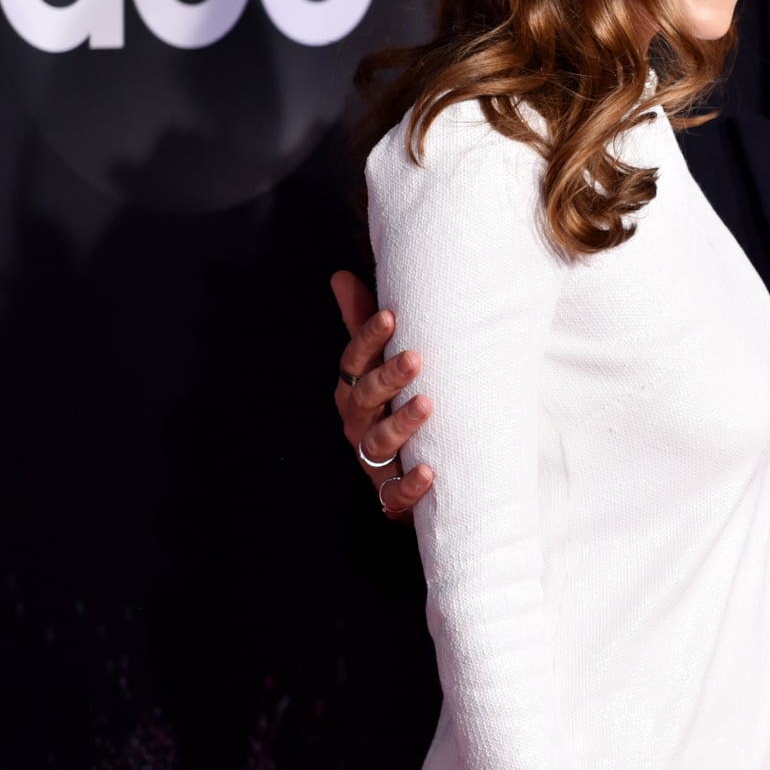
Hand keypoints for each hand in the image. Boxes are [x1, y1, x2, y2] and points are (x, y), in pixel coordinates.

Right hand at [332, 269, 433, 520]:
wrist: (402, 476)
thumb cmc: (390, 406)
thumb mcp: (376, 366)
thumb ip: (363, 325)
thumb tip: (341, 275)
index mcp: (354, 388)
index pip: (355, 359)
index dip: (368, 337)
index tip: (391, 314)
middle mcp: (358, 421)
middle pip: (366, 397)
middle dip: (388, 377)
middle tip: (416, 358)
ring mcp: (372, 459)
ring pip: (378, 441)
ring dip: (402, 423)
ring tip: (428, 405)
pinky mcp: (390, 494)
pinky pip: (395, 493)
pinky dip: (409, 483)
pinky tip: (428, 470)